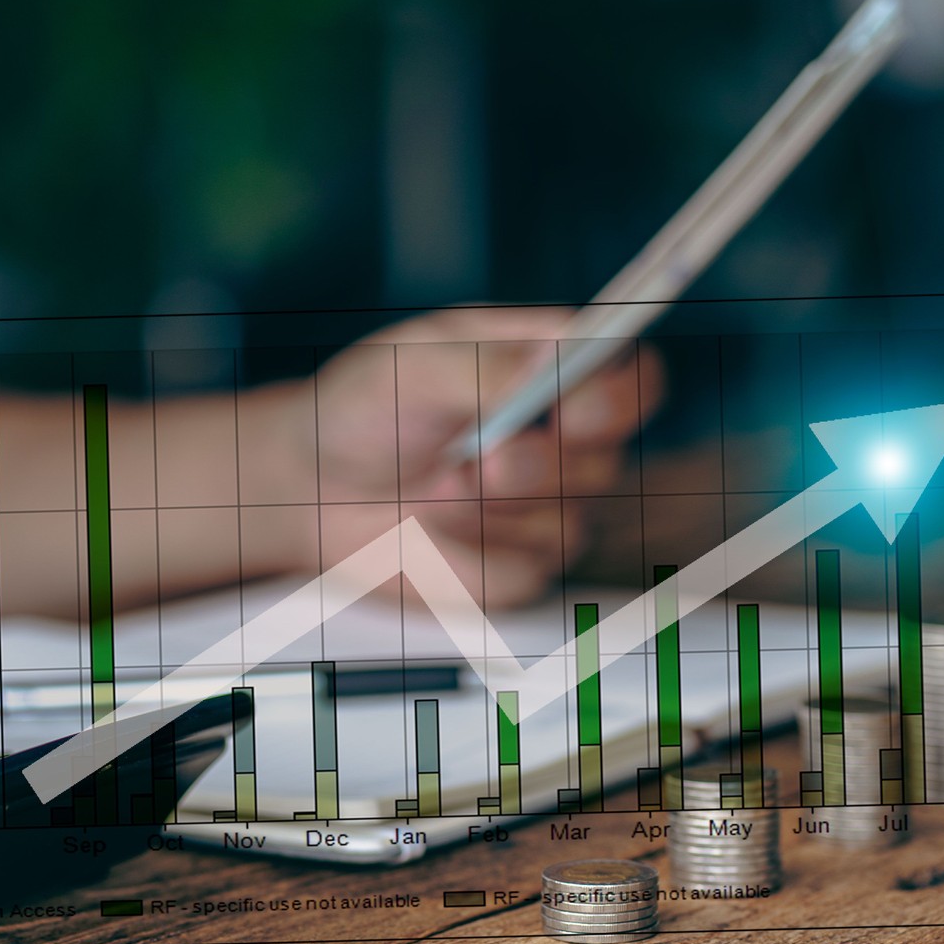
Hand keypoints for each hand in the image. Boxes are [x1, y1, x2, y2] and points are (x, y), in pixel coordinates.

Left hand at [288, 309, 660, 606]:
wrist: (310, 489)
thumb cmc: (362, 409)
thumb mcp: (409, 367)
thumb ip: (485, 368)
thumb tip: (552, 366)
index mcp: (550, 368)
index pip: (633, 379)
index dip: (622, 399)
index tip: (575, 414)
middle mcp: (562, 439)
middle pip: (608, 462)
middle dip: (538, 468)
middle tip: (477, 461)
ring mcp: (546, 507)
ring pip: (568, 527)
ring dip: (487, 514)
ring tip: (428, 490)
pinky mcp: (518, 565)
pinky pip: (521, 577)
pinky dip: (462, 559)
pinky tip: (423, 535)